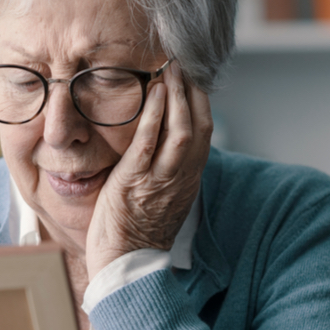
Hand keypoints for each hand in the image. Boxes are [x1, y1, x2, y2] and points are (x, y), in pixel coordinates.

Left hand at [85, 61, 211, 276]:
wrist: (125, 265)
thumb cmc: (137, 234)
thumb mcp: (164, 199)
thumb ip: (168, 173)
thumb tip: (164, 148)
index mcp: (189, 180)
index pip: (204, 134)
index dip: (202, 104)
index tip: (194, 80)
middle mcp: (181, 177)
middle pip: (198, 126)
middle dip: (193, 92)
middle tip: (184, 64)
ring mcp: (160, 179)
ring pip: (180, 130)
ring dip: (177, 96)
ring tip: (171, 70)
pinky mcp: (135, 181)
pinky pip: (149, 143)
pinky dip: (155, 115)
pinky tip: (154, 93)